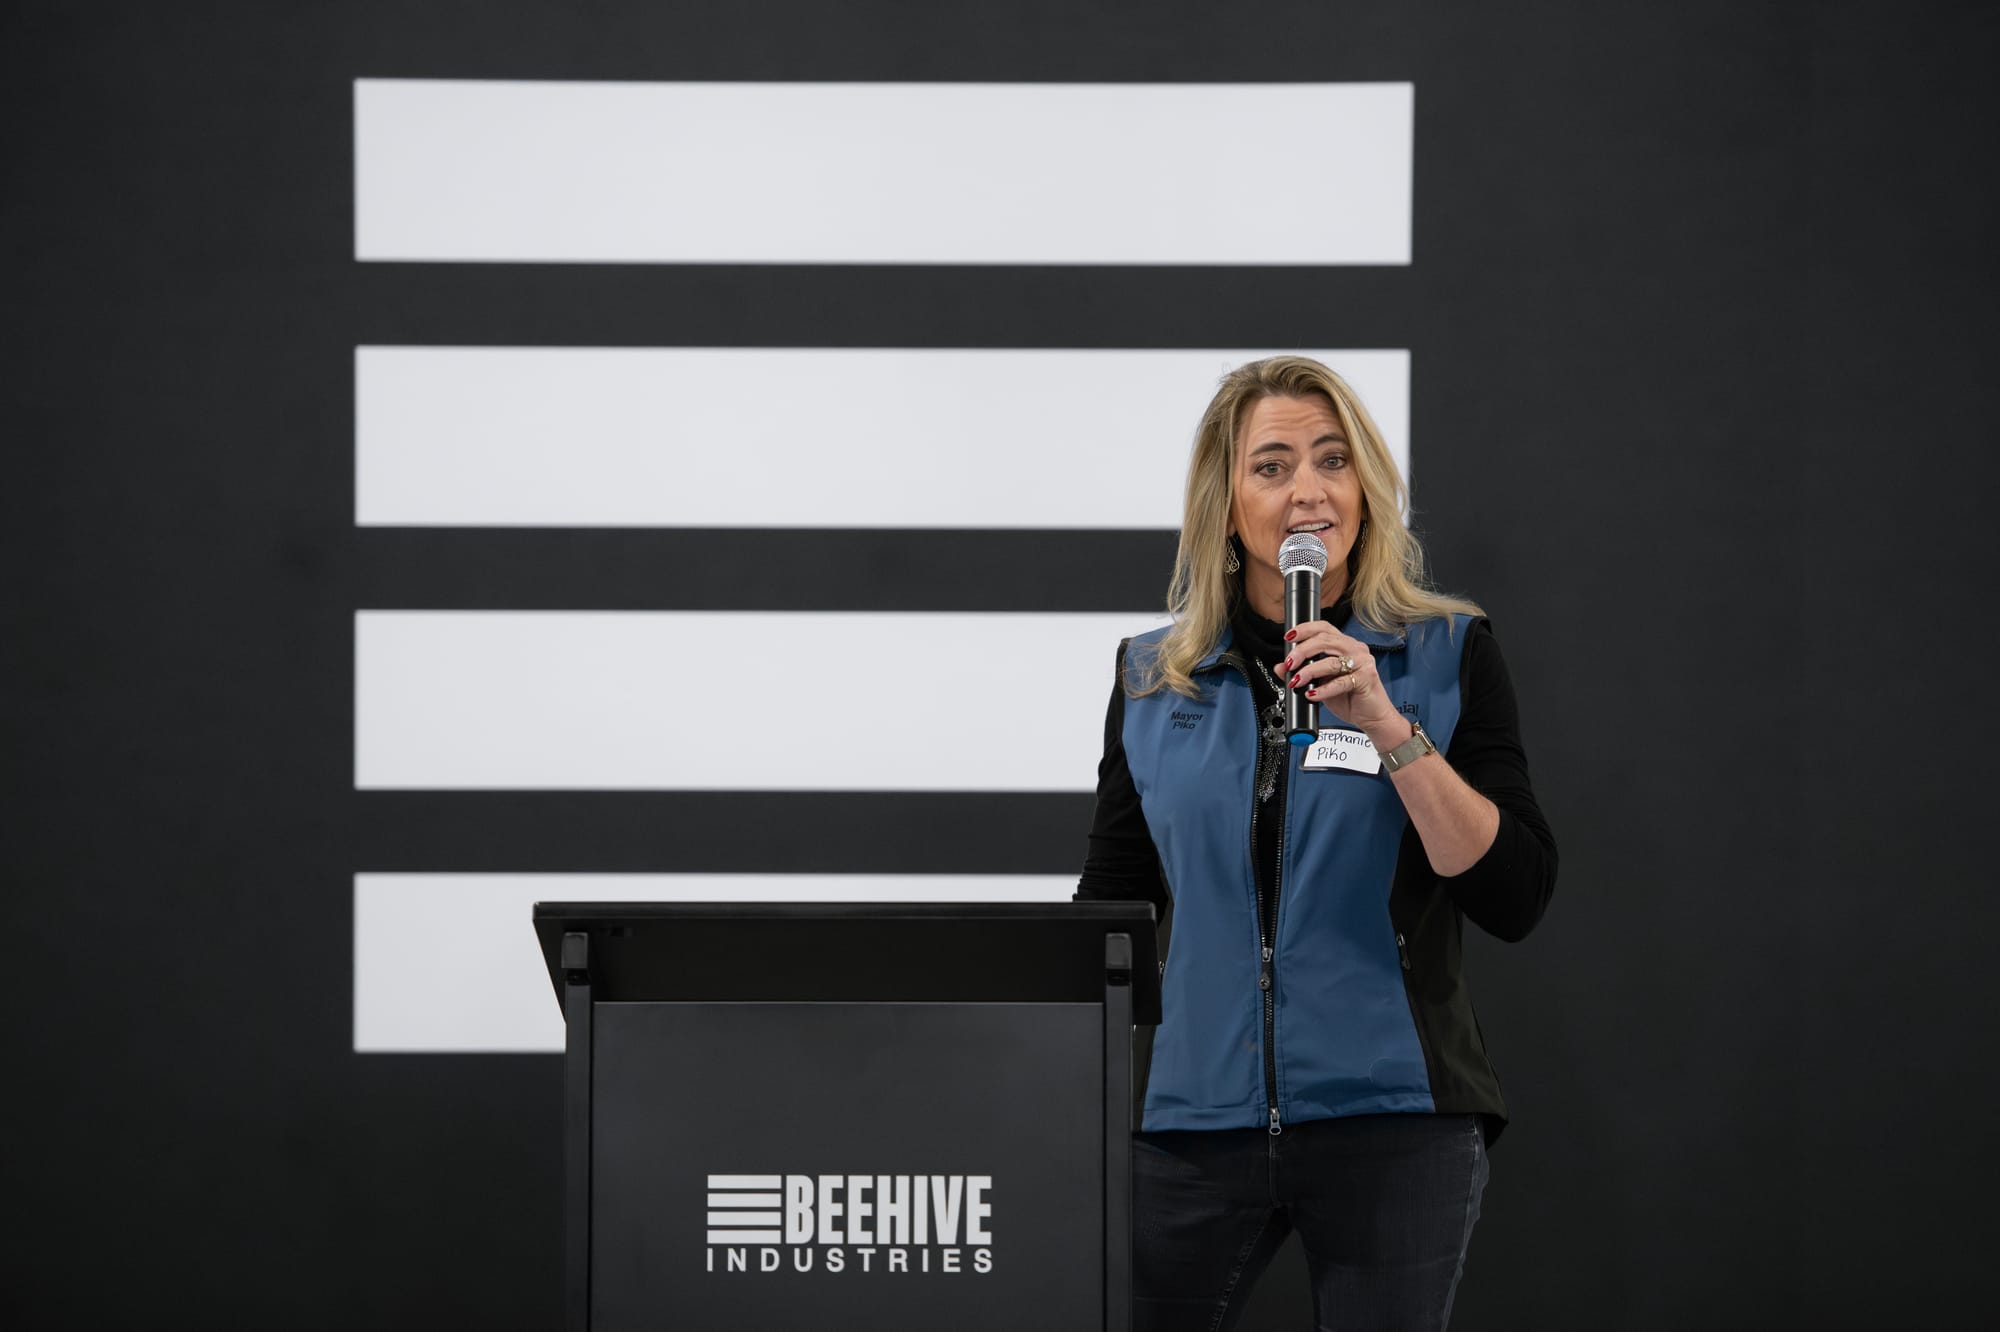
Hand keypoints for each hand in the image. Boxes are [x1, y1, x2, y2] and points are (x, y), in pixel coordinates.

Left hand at [1273, 621, 1410, 746]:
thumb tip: (1279, 667)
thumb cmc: (1350, 698)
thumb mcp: (1320, 684)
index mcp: (1345, 645)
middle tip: (1288, 664)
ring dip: (1309, 671)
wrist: (1372, 717)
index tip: (1288, 637)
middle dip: (1301, 651)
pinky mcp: (1366, 678)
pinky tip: (1312, 694)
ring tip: (1296, 681)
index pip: (1324, 628)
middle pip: (1324, 641)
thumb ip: (1302, 673)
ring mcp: (1363, 663)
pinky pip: (1340, 682)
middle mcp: (1355, 649)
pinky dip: (1323, 689)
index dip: (1305, 629)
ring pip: (1330, 661)